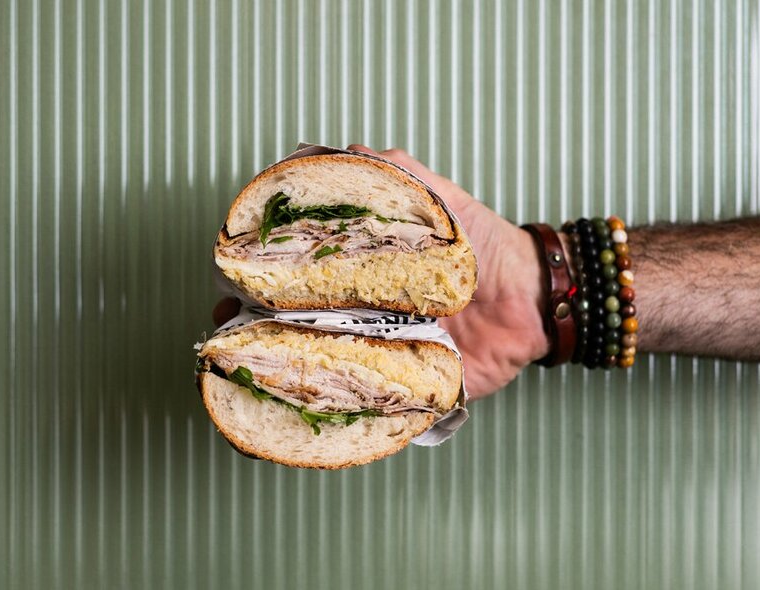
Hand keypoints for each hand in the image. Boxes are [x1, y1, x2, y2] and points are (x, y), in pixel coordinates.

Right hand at [212, 145, 551, 399]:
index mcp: (359, 273)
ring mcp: (378, 354)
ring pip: (315, 372)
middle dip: (251, 333)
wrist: (533, 298)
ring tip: (241, 379)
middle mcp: (360, 314)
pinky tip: (278, 430)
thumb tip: (340, 151)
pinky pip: (356, 411)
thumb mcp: (436, 200)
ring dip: (274, 378)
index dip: (257, 283)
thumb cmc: (482, 243)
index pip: (294, 278)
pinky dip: (319, 423)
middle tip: (226, 335)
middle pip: (292, 328)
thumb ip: (393, 175)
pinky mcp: (402, 390)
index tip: (230, 286)